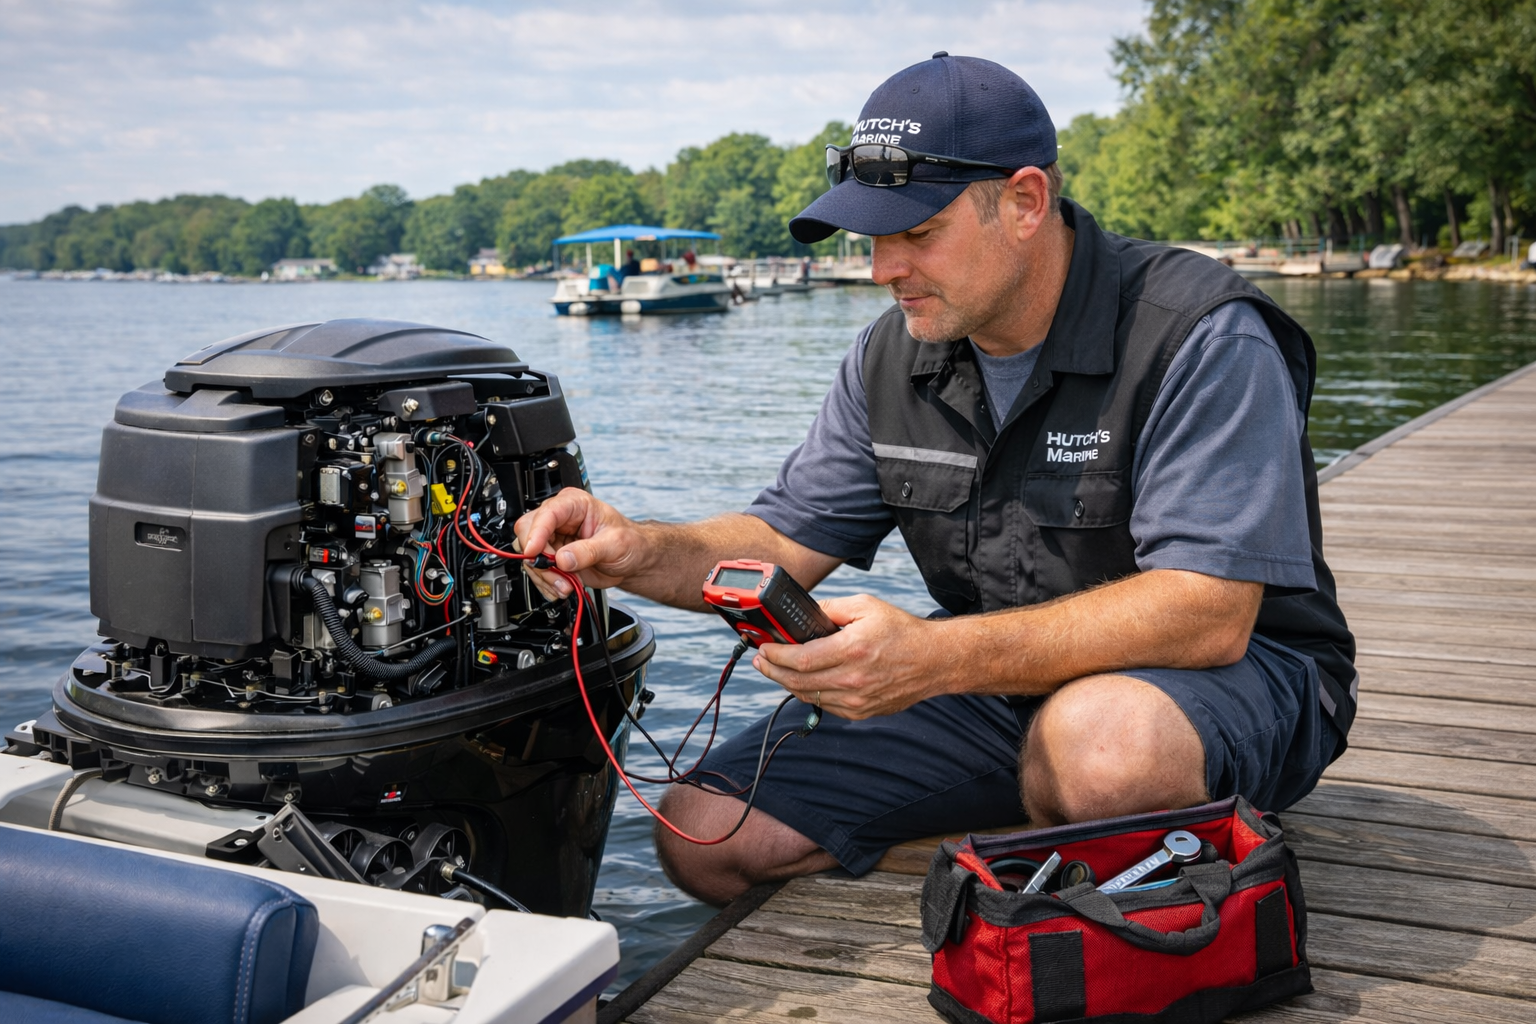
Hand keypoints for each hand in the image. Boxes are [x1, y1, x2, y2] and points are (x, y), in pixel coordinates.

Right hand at [513, 487, 648, 599]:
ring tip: (567, 585)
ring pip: (529, 556)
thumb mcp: (615, 544)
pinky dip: (546, 584)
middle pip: (528, 533)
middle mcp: (559, 520)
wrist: (634, 561)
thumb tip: (562, 559)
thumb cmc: (630, 542)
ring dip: (545, 576)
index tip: (535, 553)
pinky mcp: (552, 558)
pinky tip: (563, 587)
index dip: (536, 534)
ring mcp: (553, 539)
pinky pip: (537, 571)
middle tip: (557, 574)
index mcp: (574, 504)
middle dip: (539, 559)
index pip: (546, 514)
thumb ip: (588, 551)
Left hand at [752, 595, 961, 719]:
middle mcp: (853, 679)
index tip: (764, 648)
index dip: (776, 656)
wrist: (933, 661)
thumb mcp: (866, 607)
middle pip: (798, 682)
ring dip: (787, 684)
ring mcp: (857, 701)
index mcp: (852, 650)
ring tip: (776, 670)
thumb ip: (831, 609)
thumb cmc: (901, 631)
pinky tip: (803, 682)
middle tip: (761, 660)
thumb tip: (805, 613)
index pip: (800, 659)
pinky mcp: (861, 712)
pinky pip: (825, 706)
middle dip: (773, 671)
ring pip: (809, 697)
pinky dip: (810, 694)